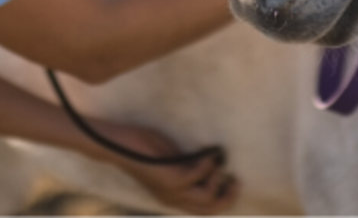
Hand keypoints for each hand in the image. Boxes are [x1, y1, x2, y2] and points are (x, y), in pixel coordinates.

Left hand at [84, 117, 239, 215]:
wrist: (122, 145)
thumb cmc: (145, 149)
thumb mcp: (173, 162)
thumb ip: (190, 167)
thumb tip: (213, 162)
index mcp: (174, 197)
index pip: (205, 210)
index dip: (225, 200)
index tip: (233, 182)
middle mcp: (174, 199)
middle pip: (210, 210)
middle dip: (228, 197)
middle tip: (236, 180)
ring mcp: (172, 191)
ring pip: (207, 198)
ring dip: (217, 180)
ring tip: (215, 164)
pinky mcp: (170, 179)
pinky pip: (198, 175)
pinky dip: (207, 164)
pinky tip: (206, 154)